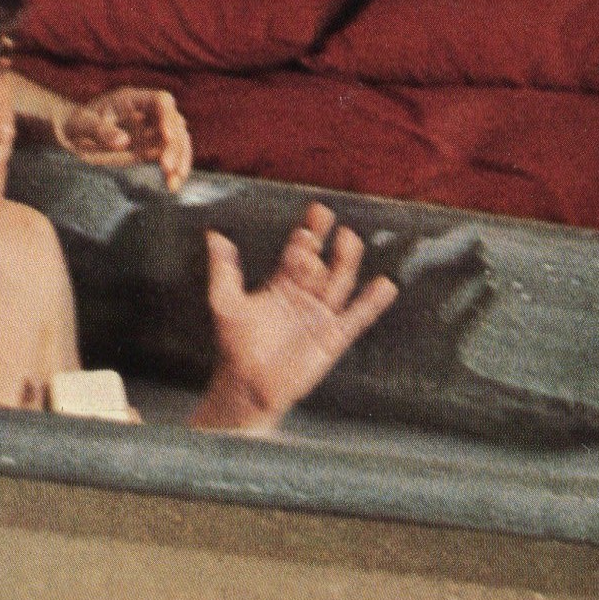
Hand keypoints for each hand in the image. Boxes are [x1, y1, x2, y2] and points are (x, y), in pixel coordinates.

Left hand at [58, 86, 192, 191]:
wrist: (70, 137)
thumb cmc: (75, 124)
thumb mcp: (82, 124)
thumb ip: (101, 131)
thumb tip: (124, 142)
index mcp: (131, 100)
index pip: (161, 101)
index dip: (168, 117)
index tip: (167, 136)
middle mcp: (146, 114)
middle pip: (174, 124)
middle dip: (175, 145)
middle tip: (167, 166)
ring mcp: (150, 132)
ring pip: (177, 142)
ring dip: (180, 160)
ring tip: (175, 180)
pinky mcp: (148, 150)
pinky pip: (168, 158)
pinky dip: (173, 171)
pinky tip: (172, 185)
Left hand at [193, 203, 398, 433]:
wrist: (247, 384)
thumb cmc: (235, 345)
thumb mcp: (225, 302)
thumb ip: (223, 269)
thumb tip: (214, 236)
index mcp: (283, 284)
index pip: (299, 252)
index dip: (307, 234)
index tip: (314, 214)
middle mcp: (305, 296)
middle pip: (323, 263)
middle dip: (327, 243)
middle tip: (331, 222)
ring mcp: (321, 316)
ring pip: (340, 283)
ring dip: (346, 261)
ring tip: (350, 240)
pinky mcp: (333, 338)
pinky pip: (356, 317)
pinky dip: (371, 303)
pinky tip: (384, 285)